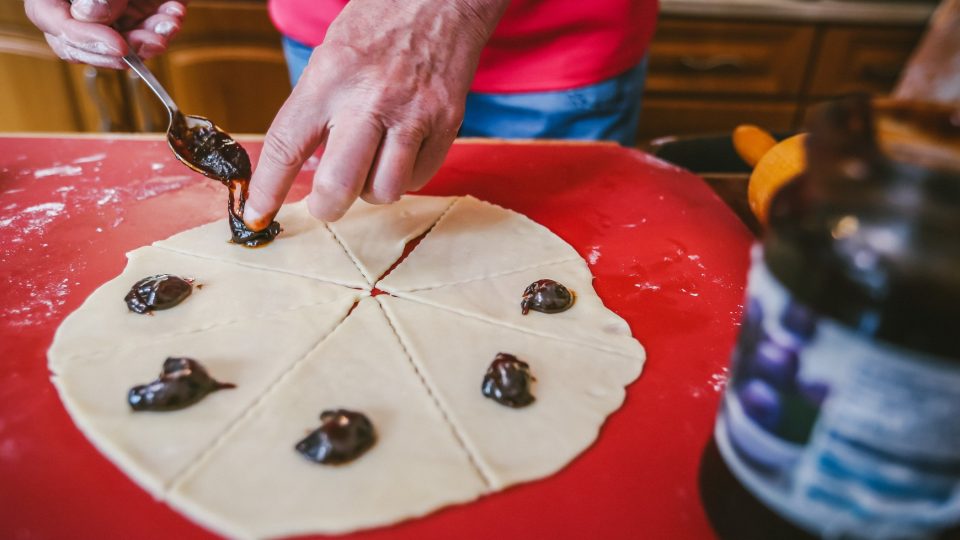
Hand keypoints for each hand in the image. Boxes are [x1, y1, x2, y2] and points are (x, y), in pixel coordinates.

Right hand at [24, 0, 186, 68]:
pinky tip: (174, 12)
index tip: (117, 47)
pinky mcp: (136, 10)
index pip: (55, 23)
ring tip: (170, 23)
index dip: (85, 40)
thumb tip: (90, 13)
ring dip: (152, 37)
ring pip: (124, 41)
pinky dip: (164, 24)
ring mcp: (108, 10)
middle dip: (127, 46)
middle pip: (90, 42)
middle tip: (153, 43)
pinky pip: (147, 29)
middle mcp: (77, 3)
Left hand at [243, 0, 507, 226]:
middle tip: (324, 203)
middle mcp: (370, 98)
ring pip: (383, 190)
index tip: (258, 215)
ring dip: (370, 190)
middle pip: (339, 184)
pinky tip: (400, 151)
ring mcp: (413, 114)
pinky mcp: (445, 124)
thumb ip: (315, 111)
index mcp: (330, 78)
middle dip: (326, 207)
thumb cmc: (380, 26)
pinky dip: (405, 176)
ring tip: (370, 165)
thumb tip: (304, 167)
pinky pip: (418, 178)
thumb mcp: (330, 57)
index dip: (267, 189)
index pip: (287, 146)